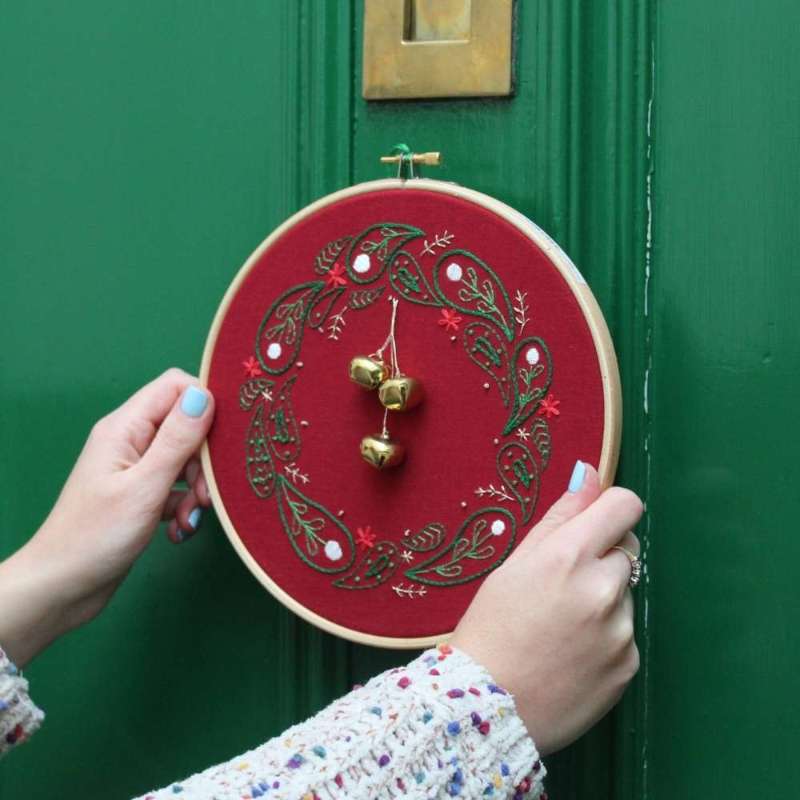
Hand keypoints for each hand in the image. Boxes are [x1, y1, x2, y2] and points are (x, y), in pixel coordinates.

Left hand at [0, 369, 214, 665]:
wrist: (61, 588)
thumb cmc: (96, 536)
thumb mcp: (145, 486)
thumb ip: (177, 440)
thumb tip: (204, 394)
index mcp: (125, 428)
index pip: (176, 387)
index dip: (206, 403)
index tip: (226, 438)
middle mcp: (130, 441)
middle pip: (186, 426)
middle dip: (205, 459)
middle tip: (207, 494)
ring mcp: (134, 468)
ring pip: (185, 460)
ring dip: (196, 490)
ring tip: (189, 519)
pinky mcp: (140, 495)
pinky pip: (176, 488)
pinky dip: (184, 508)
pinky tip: (178, 530)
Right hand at [450, 461, 642, 755]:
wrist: (488, 707)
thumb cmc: (490, 627)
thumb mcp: (514, 564)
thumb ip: (559, 516)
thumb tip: (590, 474)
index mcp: (570, 555)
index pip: (624, 505)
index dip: (609, 508)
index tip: (593, 522)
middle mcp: (604, 589)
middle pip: (627, 547)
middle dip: (602, 555)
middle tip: (562, 584)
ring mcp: (621, 630)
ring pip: (625, 592)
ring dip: (603, 598)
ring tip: (562, 626)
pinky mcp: (629, 665)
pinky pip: (626, 633)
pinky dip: (605, 635)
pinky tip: (572, 652)